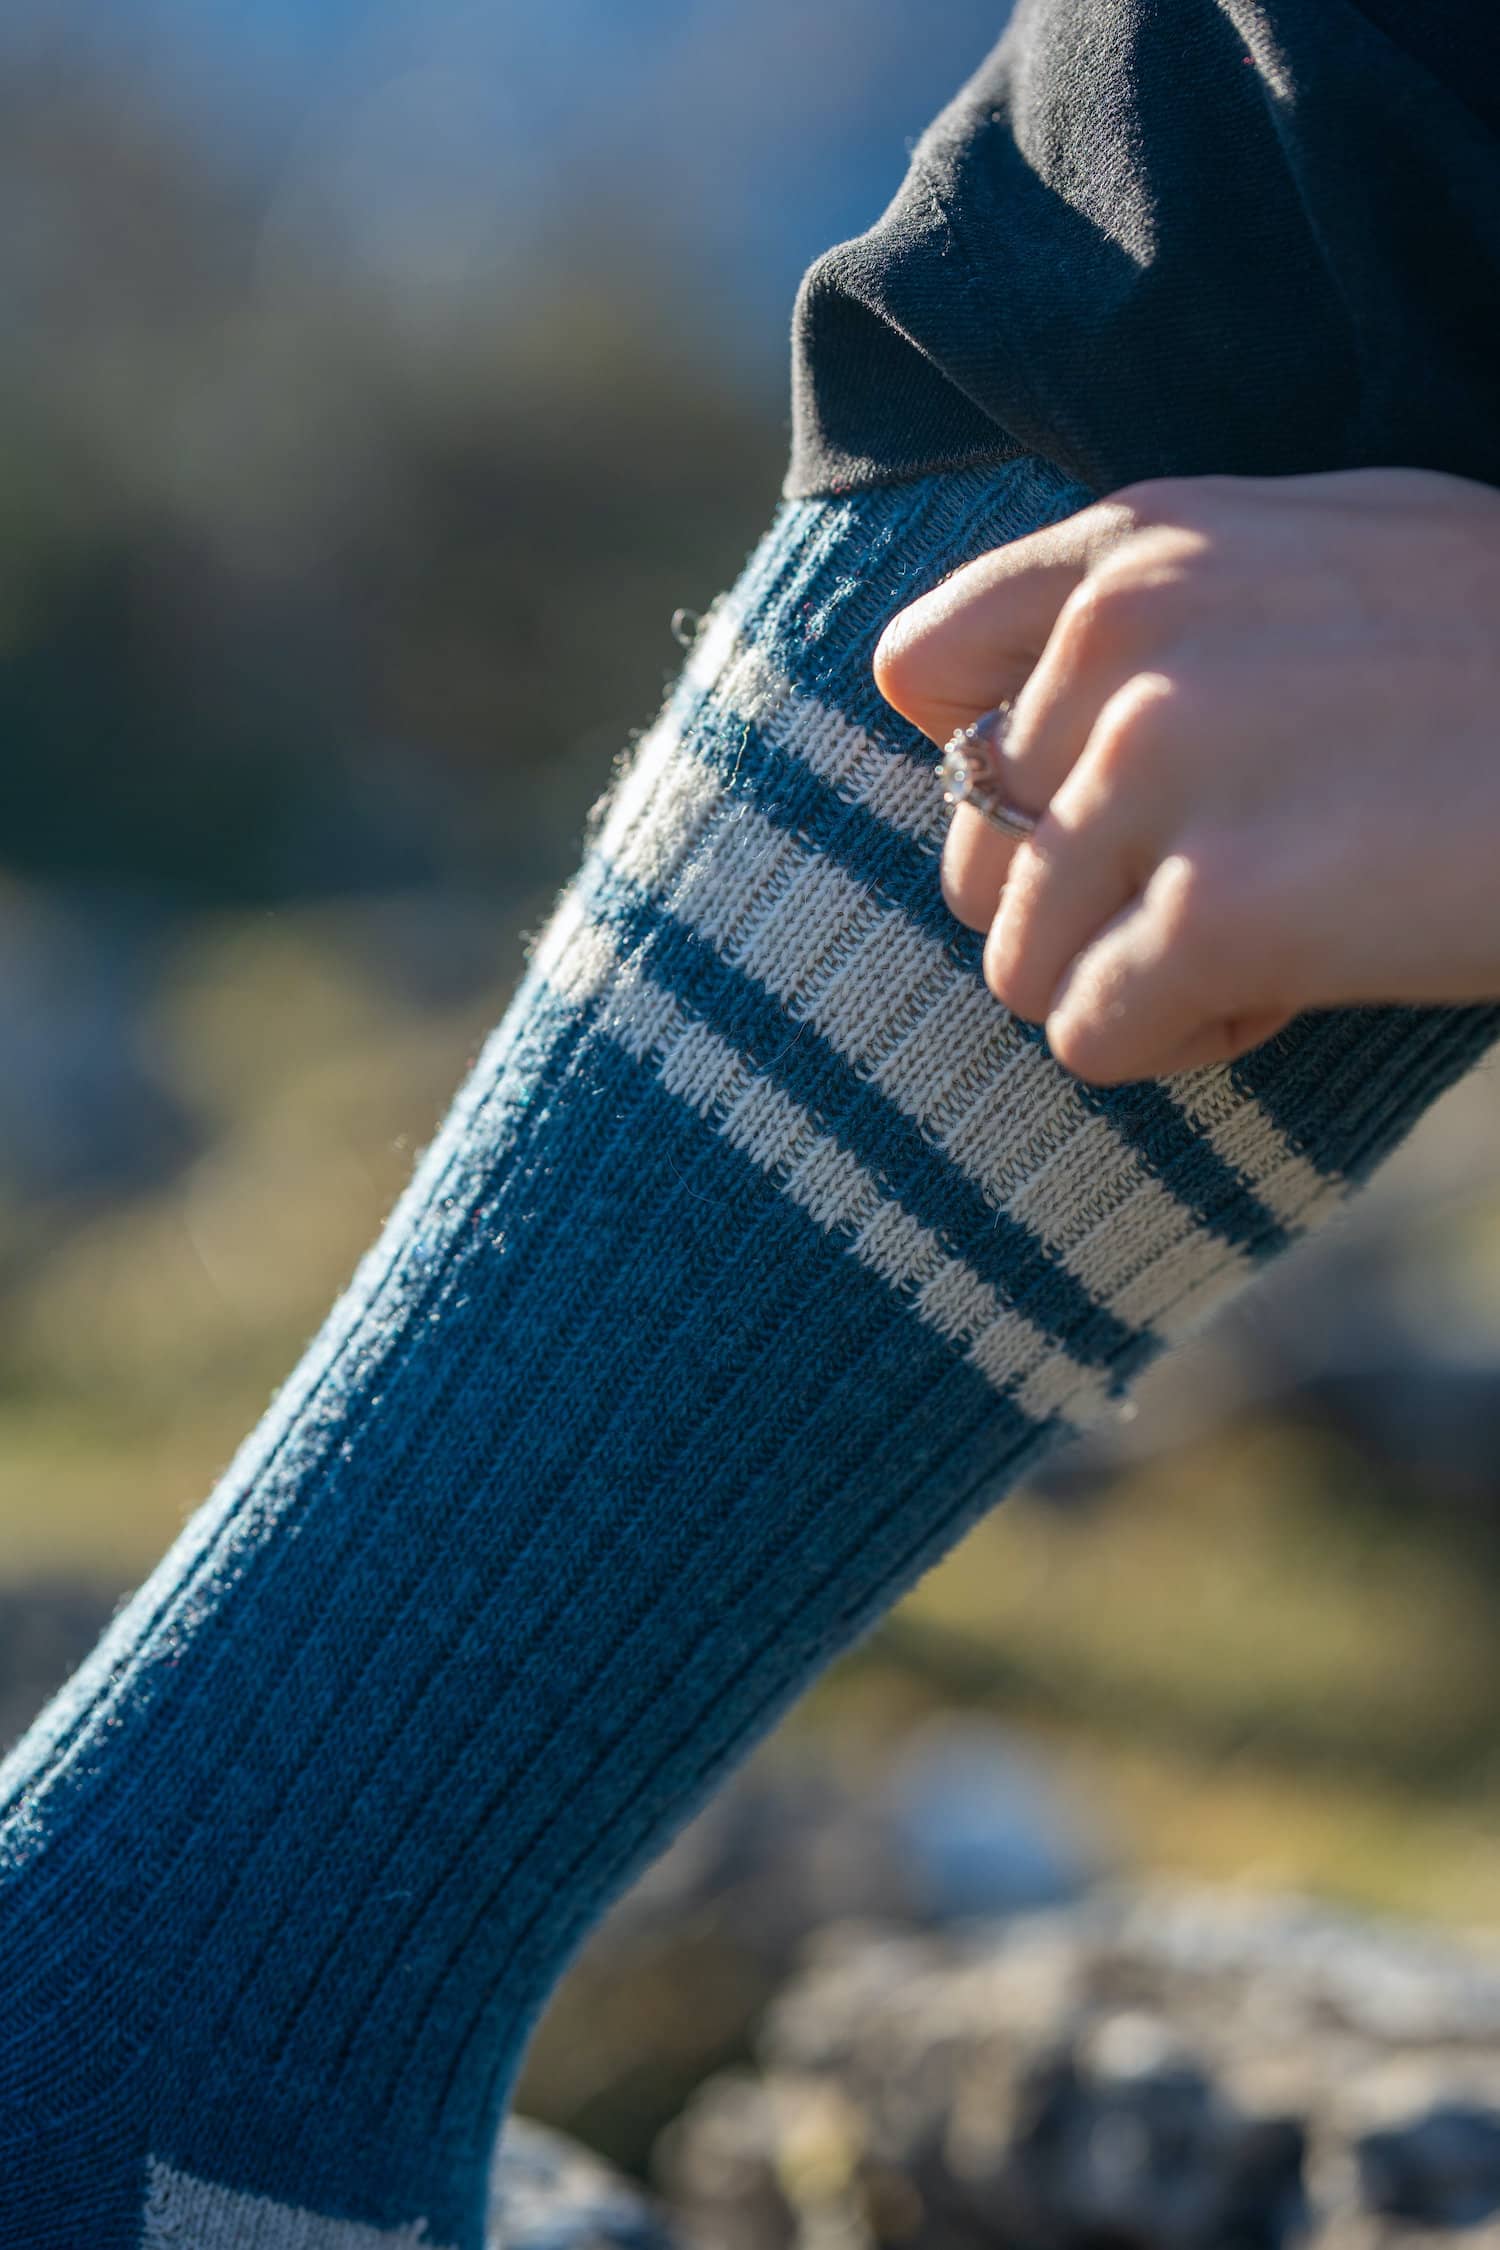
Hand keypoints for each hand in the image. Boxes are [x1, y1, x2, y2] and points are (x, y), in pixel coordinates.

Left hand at [873, 469, 1499, 1083]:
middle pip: (978, 861)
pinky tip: (1286, 996)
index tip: (1088, 818)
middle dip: (1096, 908)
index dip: (991, 780)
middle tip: (1237, 895)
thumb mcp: (1333, 557)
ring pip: (1019, 966)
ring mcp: (1159, 769)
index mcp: (1140, 550)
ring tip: (1278, 940)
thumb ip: (1163, 608)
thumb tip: (1005, 709)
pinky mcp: (1212, 909)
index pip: (923, 674)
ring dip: (1142, 985)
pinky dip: (1183, 1048)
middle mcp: (1122, 642)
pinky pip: (1090, 1039)